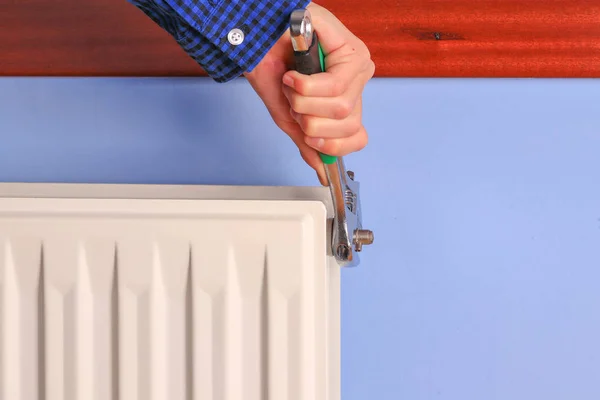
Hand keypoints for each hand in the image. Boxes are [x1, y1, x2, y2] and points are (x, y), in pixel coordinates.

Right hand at [244, 2, 374, 184]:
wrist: (253, 40)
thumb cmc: (272, 67)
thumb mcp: (289, 116)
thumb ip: (307, 143)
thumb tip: (322, 171)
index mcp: (348, 98)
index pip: (358, 137)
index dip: (331, 144)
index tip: (309, 136)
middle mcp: (356, 81)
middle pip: (347, 124)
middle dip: (310, 120)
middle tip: (295, 102)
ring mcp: (356, 63)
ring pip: (340, 107)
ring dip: (303, 101)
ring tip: (292, 83)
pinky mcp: (350, 46)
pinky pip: (334, 86)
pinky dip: (304, 86)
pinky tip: (294, 73)